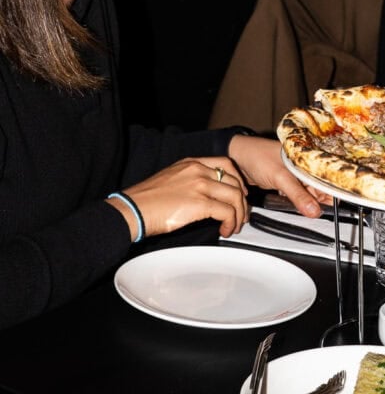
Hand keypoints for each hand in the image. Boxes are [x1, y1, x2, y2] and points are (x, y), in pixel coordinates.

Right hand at [120, 156, 248, 239]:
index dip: (238, 180)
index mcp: (191, 163)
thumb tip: (206, 196)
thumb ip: (190, 181)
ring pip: (235, 196)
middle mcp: (198, 170)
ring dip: (239, 214)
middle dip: (242, 201)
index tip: (240, 194)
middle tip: (241, 215)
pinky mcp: (200, 203)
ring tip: (233, 226)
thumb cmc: (146, 201)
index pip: (226, 164)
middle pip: (234, 181)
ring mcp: (200, 185)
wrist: (133, 210)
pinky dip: (230, 222)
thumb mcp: (172, 180)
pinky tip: (224, 230)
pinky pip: (227, 212)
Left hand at [227, 134, 328, 216]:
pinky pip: (297, 194)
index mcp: (309, 158)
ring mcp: (296, 175)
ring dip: (306, 202)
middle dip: (318, 201)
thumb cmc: (257, 156)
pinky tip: (292, 203)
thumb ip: (298, 195)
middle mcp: (305, 166)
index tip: (329, 209)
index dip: (331, 193)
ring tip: (301, 207)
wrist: (236, 157)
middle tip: (313, 212)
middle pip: (320, 188)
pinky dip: (296, 201)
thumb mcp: (280, 177)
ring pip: (308, 193)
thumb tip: (315, 211)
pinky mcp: (287, 182)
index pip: (328, 178)